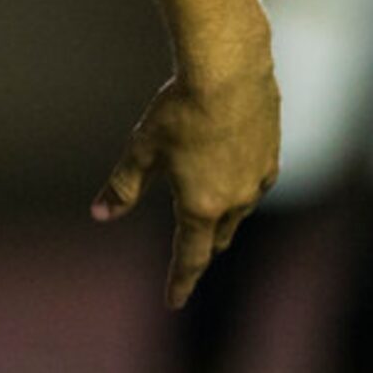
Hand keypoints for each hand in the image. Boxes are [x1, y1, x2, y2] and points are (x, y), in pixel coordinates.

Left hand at [93, 60, 279, 308]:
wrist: (229, 72)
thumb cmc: (180, 110)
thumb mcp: (142, 148)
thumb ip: (124, 186)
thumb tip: (101, 214)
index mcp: (202, 205)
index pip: (190, 256)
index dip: (180, 281)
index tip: (173, 300)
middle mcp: (236, 200)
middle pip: (217, 238)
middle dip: (201, 250)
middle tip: (190, 259)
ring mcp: (258, 179)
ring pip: (240, 213)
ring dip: (222, 221)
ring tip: (209, 218)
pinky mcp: (272, 156)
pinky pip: (255, 185)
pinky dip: (240, 190)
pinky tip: (234, 178)